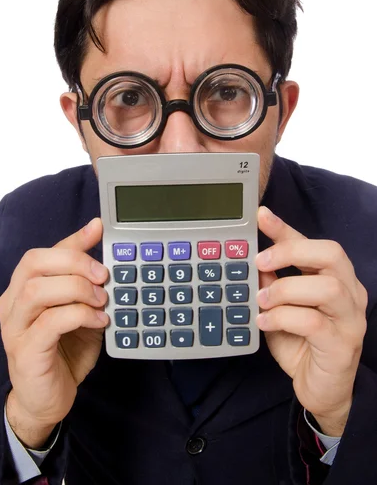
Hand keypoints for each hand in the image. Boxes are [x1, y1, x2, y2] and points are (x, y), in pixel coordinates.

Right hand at [0, 218, 108, 446]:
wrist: (48, 400)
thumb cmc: (64, 351)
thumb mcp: (80, 311)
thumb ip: (87, 287)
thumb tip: (107, 261)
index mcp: (24, 289)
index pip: (44, 253)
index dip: (73, 239)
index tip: (98, 228)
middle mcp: (13, 303)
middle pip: (33, 263)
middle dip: (74, 261)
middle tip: (103, 275)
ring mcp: (15, 327)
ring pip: (36, 289)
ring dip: (76, 289)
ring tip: (102, 300)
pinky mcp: (25, 351)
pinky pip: (49, 322)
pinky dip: (79, 315)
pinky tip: (99, 320)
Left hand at [255, 206, 367, 435]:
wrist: (321, 389)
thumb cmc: (302, 343)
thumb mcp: (281, 308)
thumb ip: (272, 283)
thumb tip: (254, 260)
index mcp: (335, 278)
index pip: (313, 244)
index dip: (285, 228)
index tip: (261, 215)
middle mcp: (349, 293)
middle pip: (332, 254)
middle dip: (292, 251)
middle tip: (261, 261)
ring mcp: (350, 319)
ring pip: (327, 287)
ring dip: (286, 289)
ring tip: (262, 299)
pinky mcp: (342, 344)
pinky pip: (315, 322)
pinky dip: (284, 317)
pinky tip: (265, 321)